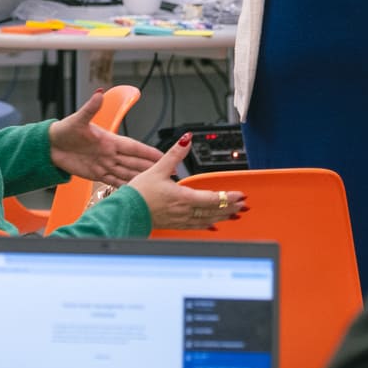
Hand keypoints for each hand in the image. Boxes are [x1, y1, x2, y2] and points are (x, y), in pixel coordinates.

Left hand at [49, 92, 162, 185]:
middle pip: (135, 162)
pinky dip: (125, 186)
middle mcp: (109, 152)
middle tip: (169, 174)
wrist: (49, 146)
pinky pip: (114, 181)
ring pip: (127, 173)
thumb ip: (90, 109)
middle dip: (151, 168)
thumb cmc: (63, 130)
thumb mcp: (78, 120)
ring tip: (156, 185)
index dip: (149, 152)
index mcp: (109, 140)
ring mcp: (104, 164)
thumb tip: (99, 94)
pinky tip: (135, 191)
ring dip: (141, 178)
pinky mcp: (95, 174)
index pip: (134, 147)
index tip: (164, 156)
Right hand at [125, 135, 249, 229]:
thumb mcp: (157, 169)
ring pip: (206, 220)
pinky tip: (212, 226)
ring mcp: (180, 220)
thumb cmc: (139, 194)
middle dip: (229, 208)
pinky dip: (207, 225)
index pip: (212, 198)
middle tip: (243, 206)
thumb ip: (175, 154)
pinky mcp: (174, 225)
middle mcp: (184, 211)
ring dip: (222, 217)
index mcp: (182, 197)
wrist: (125, 212)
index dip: (228, 197)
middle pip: (213, 211)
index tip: (240, 196)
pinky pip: (195, 227)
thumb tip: (186, 140)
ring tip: (234, 216)